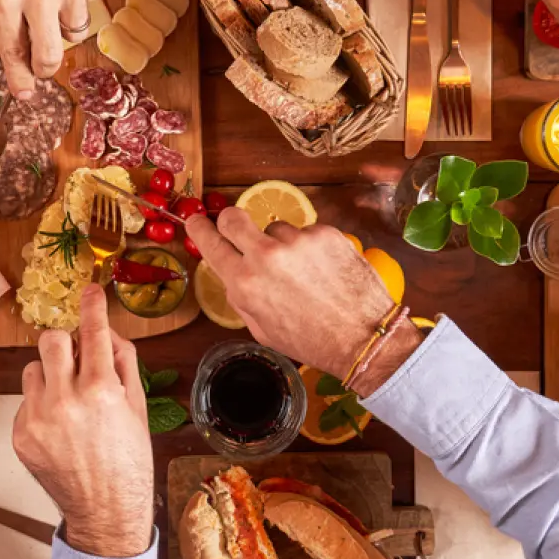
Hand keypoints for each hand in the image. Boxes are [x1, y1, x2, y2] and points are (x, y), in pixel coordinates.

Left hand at [12, 285, 152, 557]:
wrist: (105, 509)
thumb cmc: (128, 460)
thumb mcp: (137, 407)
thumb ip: (123, 364)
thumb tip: (108, 334)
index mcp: (101, 392)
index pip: (93, 332)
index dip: (92, 306)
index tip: (90, 291)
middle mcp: (66, 401)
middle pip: (50, 340)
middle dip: (64, 342)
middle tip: (76, 356)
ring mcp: (39, 419)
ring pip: (33, 369)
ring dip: (50, 374)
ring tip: (69, 401)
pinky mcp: (21, 435)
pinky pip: (26, 401)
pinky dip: (41, 406)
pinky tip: (60, 429)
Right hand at [186, 210, 409, 383]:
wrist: (363, 337)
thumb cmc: (310, 341)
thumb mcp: (261, 329)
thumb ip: (240, 296)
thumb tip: (232, 272)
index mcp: (244, 282)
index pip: (210, 241)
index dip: (199, 228)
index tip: (196, 221)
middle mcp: (266, 255)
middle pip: (233, 217)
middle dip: (230, 221)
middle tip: (237, 230)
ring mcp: (297, 240)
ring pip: (276, 228)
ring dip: (281, 244)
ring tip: (302, 271)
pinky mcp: (325, 233)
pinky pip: (306, 233)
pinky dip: (310, 247)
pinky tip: (322, 270)